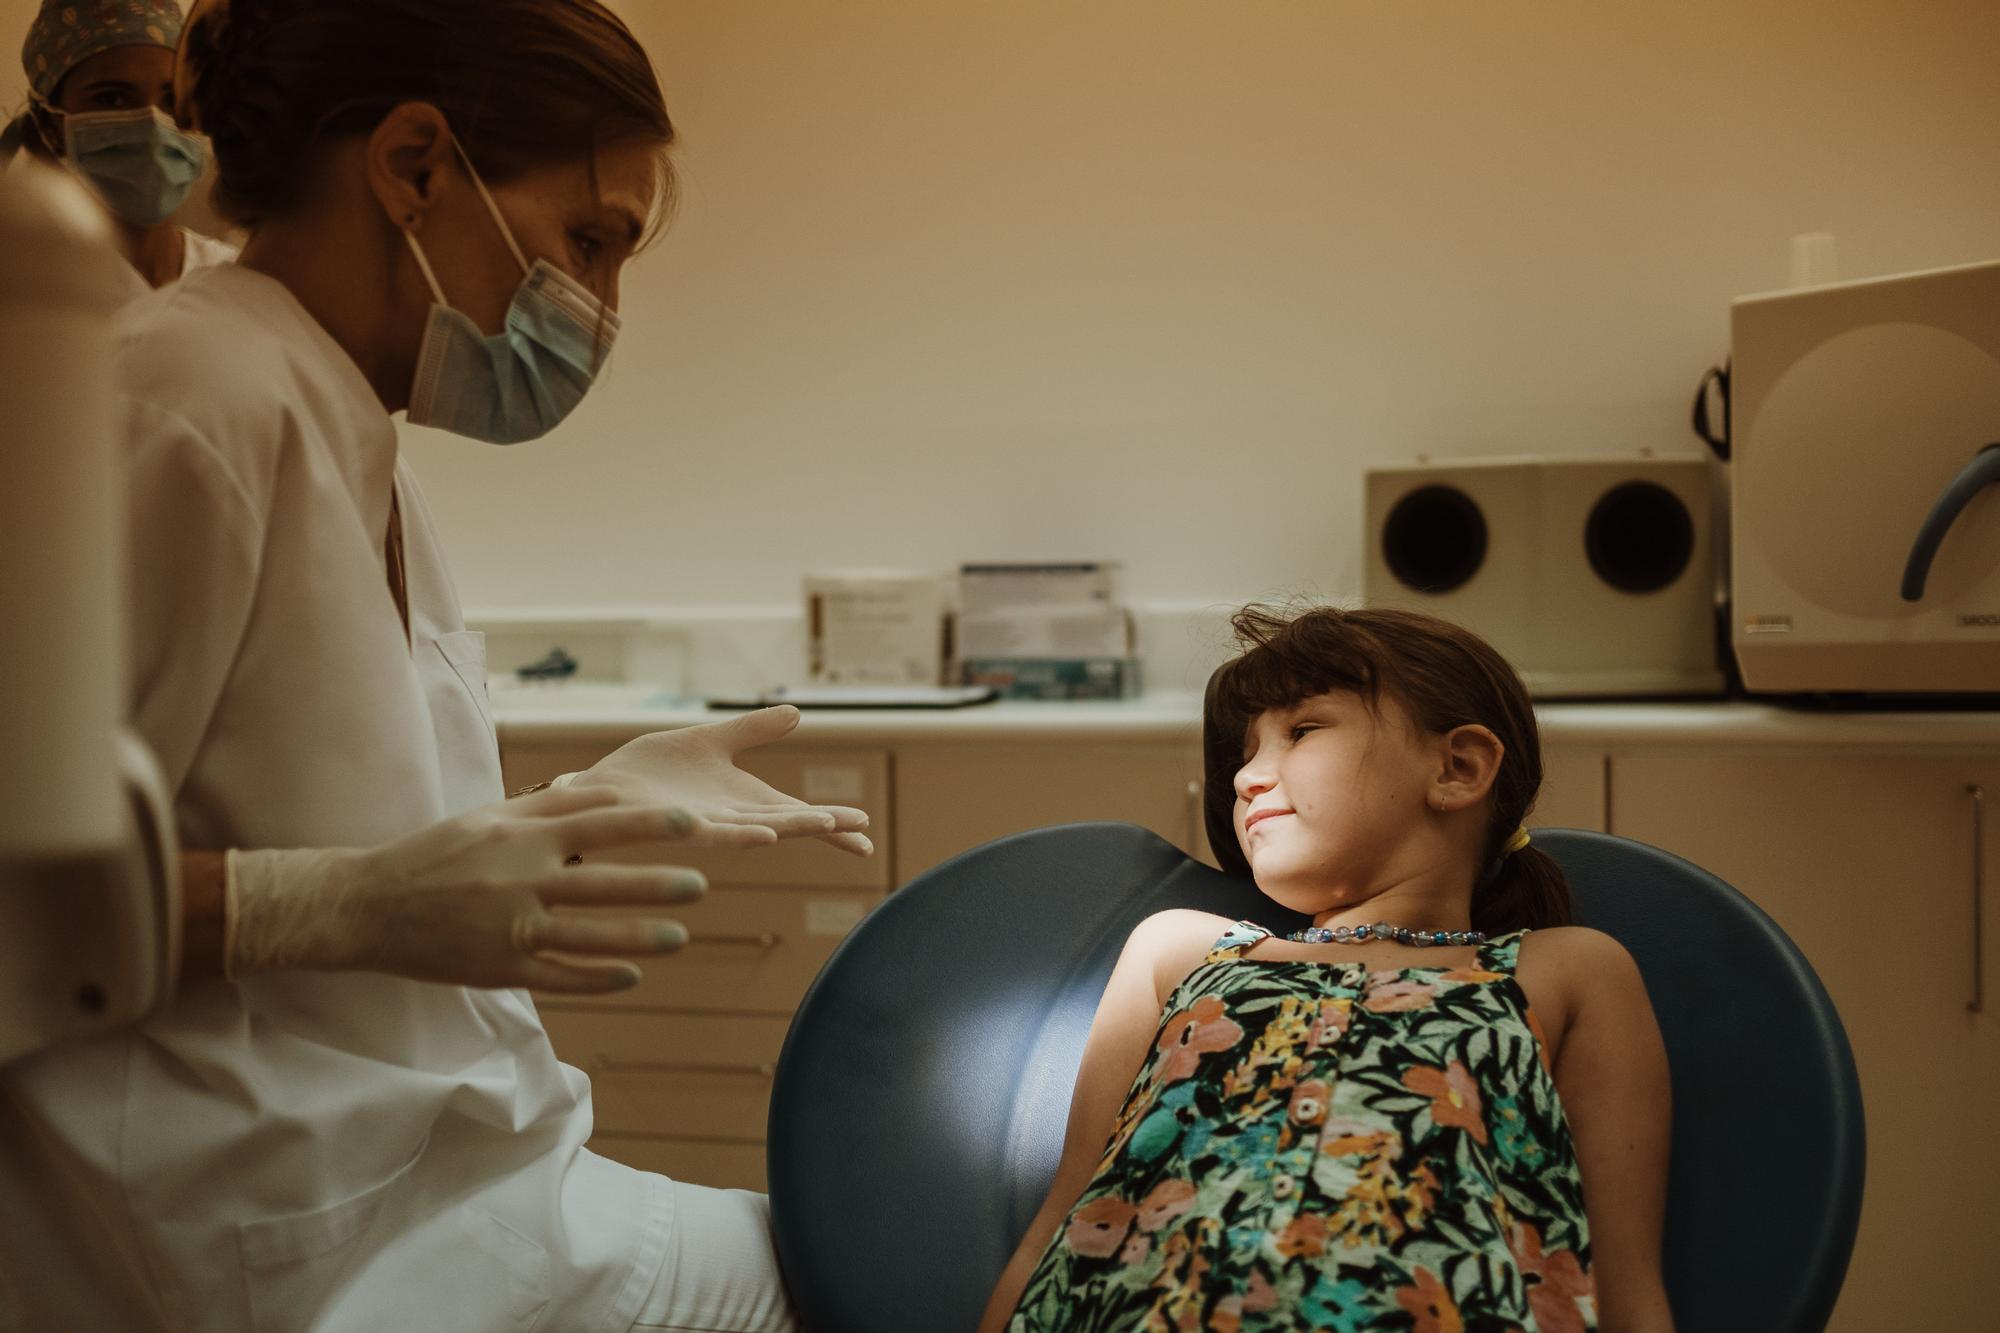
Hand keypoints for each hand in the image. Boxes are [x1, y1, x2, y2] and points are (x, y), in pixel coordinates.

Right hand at [226, 786, 729, 992]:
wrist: (368, 906)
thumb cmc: (433, 855)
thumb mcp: (487, 819)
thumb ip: (547, 809)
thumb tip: (605, 793)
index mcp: (521, 840)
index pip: (600, 826)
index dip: (650, 825)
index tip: (693, 823)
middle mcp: (522, 883)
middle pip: (605, 886)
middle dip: (659, 886)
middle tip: (701, 885)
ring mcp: (512, 930)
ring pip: (590, 937)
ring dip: (641, 938)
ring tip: (681, 936)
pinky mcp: (500, 969)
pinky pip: (560, 977)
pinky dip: (599, 979)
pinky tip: (632, 977)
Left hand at [567, 706, 873, 856]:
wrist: (601, 788)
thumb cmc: (652, 771)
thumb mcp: (712, 741)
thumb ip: (753, 730)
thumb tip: (797, 714)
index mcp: (743, 799)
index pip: (796, 811)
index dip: (831, 822)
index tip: (866, 829)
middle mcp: (731, 817)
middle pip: (787, 822)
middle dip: (823, 826)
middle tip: (861, 832)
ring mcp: (706, 824)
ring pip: (757, 829)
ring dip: (790, 828)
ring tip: (824, 825)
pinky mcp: (677, 825)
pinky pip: (714, 833)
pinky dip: (741, 836)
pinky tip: (765, 836)